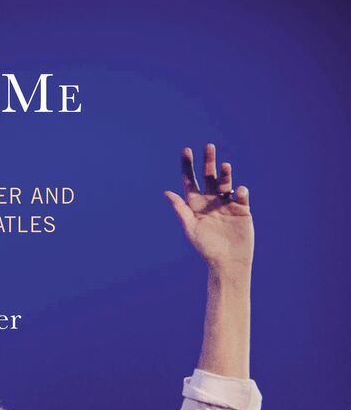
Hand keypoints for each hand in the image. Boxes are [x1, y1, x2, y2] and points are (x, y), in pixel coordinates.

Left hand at [164, 143, 253, 270]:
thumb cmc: (206, 249)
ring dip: (225, 174)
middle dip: (208, 162)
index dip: (188, 166)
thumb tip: (167, 193)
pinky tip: (238, 192)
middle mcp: (211, 201)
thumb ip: (180, 210)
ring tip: (224, 166)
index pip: (191, 182)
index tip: (186, 150)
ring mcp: (227, 204)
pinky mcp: (242, 209)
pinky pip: (241, 195)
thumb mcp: (190, 228)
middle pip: (209, 177)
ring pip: (225, 183)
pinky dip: (241, 191)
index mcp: (196, 205)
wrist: (228, 262)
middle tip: (208, 146)